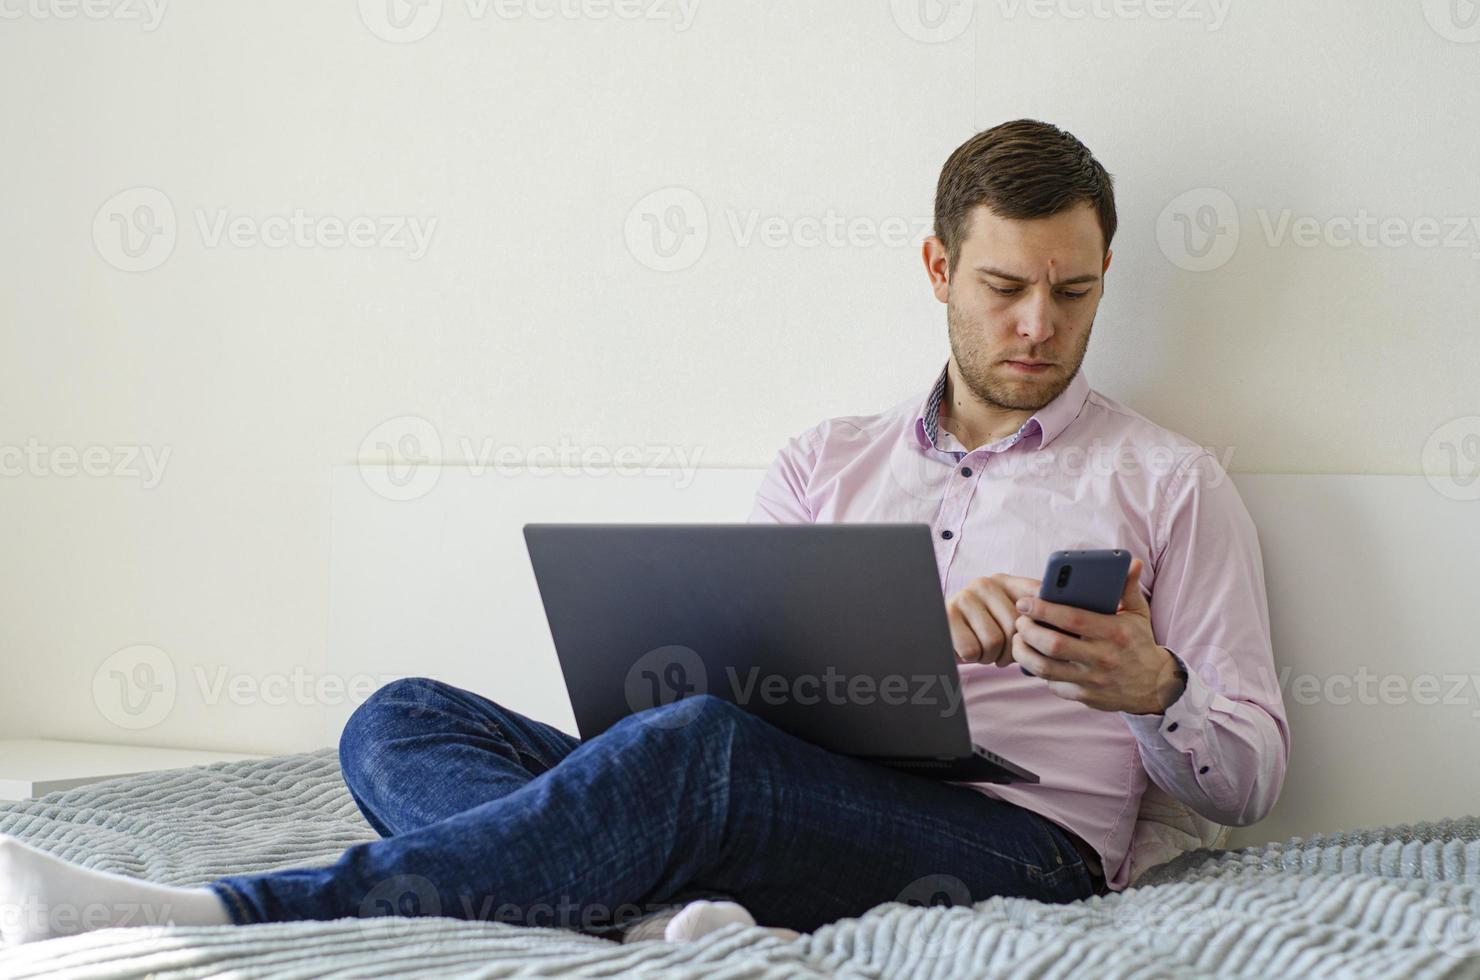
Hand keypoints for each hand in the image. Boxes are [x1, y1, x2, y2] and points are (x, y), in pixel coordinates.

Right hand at [945, 573, 1041, 665]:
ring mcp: (965, 596)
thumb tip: (1061, 625)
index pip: (1038, 594)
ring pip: (993, 641)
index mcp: (1006, 582)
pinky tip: (969, 649)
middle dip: (1010, 651)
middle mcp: (985, 583)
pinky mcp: (947, 614)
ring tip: (984, 651)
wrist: (944, 635)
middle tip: (1001, 654)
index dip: (1044, 620)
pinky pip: (971, 649)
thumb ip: (1034, 615)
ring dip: (990, 656)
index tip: (1041, 636)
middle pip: (1015, 627)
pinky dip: (972, 657)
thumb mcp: (1007, 618)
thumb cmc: (983, 632)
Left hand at [1010, 558, 1184, 713]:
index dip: (1043, 609)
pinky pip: (1053, 685)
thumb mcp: (1138, 613)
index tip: (1024, 602)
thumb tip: (1132, 562)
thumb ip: (1128, 588)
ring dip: (1024, 653)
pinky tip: (1035, 659)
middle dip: (1028, 630)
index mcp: (1114, 632)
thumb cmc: (1138, 642)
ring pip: (1046, 668)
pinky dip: (1040, 672)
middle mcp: (1103, 657)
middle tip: (1019, 621)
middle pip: (1053, 644)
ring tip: (1018, 640)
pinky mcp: (1086, 697)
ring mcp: (1093, 680)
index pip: (1072, 619)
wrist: (1155, 685)